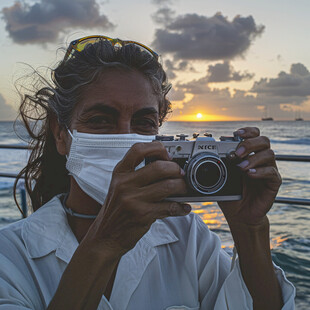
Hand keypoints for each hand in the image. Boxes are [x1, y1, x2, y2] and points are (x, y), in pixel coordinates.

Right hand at [85, 141, 189, 255]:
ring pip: (168, 186)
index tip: (167, 156)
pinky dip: (181, 207)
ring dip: (182, 187)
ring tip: (183, 189)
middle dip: (176, 169)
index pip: (138, 150)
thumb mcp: (119, 187)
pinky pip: (169, 207)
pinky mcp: (142, 215)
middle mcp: (124, 184)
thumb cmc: (116, 210)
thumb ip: (137, 175)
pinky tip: (183, 208)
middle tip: (181, 174)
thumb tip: (167, 167)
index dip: (157, 149)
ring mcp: (133, 199)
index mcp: (120, 173)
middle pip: (159, 167)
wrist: (105, 236)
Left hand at [218, 127, 281, 225]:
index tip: (236, 133)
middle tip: (237, 153)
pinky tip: (249, 174)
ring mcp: (268, 170)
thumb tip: (205, 155)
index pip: (254, 135)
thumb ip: (217, 166)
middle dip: (249, 143)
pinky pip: (272, 172)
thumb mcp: (220, 177)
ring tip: (240, 167)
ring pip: (269, 154)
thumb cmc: (230, 194)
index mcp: (249, 154)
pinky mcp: (273, 183)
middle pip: (263, 141)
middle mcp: (260, 159)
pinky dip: (260, 171)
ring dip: (253, 158)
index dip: (247, 131)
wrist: (239, 214)